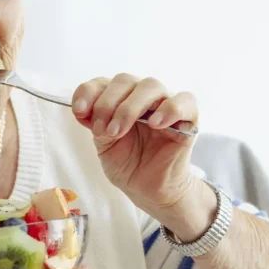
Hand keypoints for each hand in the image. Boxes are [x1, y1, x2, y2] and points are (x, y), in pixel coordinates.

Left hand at [72, 74, 198, 213]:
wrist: (147, 188)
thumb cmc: (127, 163)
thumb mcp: (103, 144)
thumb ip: (95, 124)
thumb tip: (84, 109)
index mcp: (118, 99)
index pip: (102, 83)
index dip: (88, 93)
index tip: (79, 112)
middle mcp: (141, 96)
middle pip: (125, 80)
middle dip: (107, 104)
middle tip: (102, 131)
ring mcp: (164, 104)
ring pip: (151, 86)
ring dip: (129, 108)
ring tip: (119, 131)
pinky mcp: (188, 118)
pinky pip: (185, 101)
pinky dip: (169, 108)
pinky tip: (155, 124)